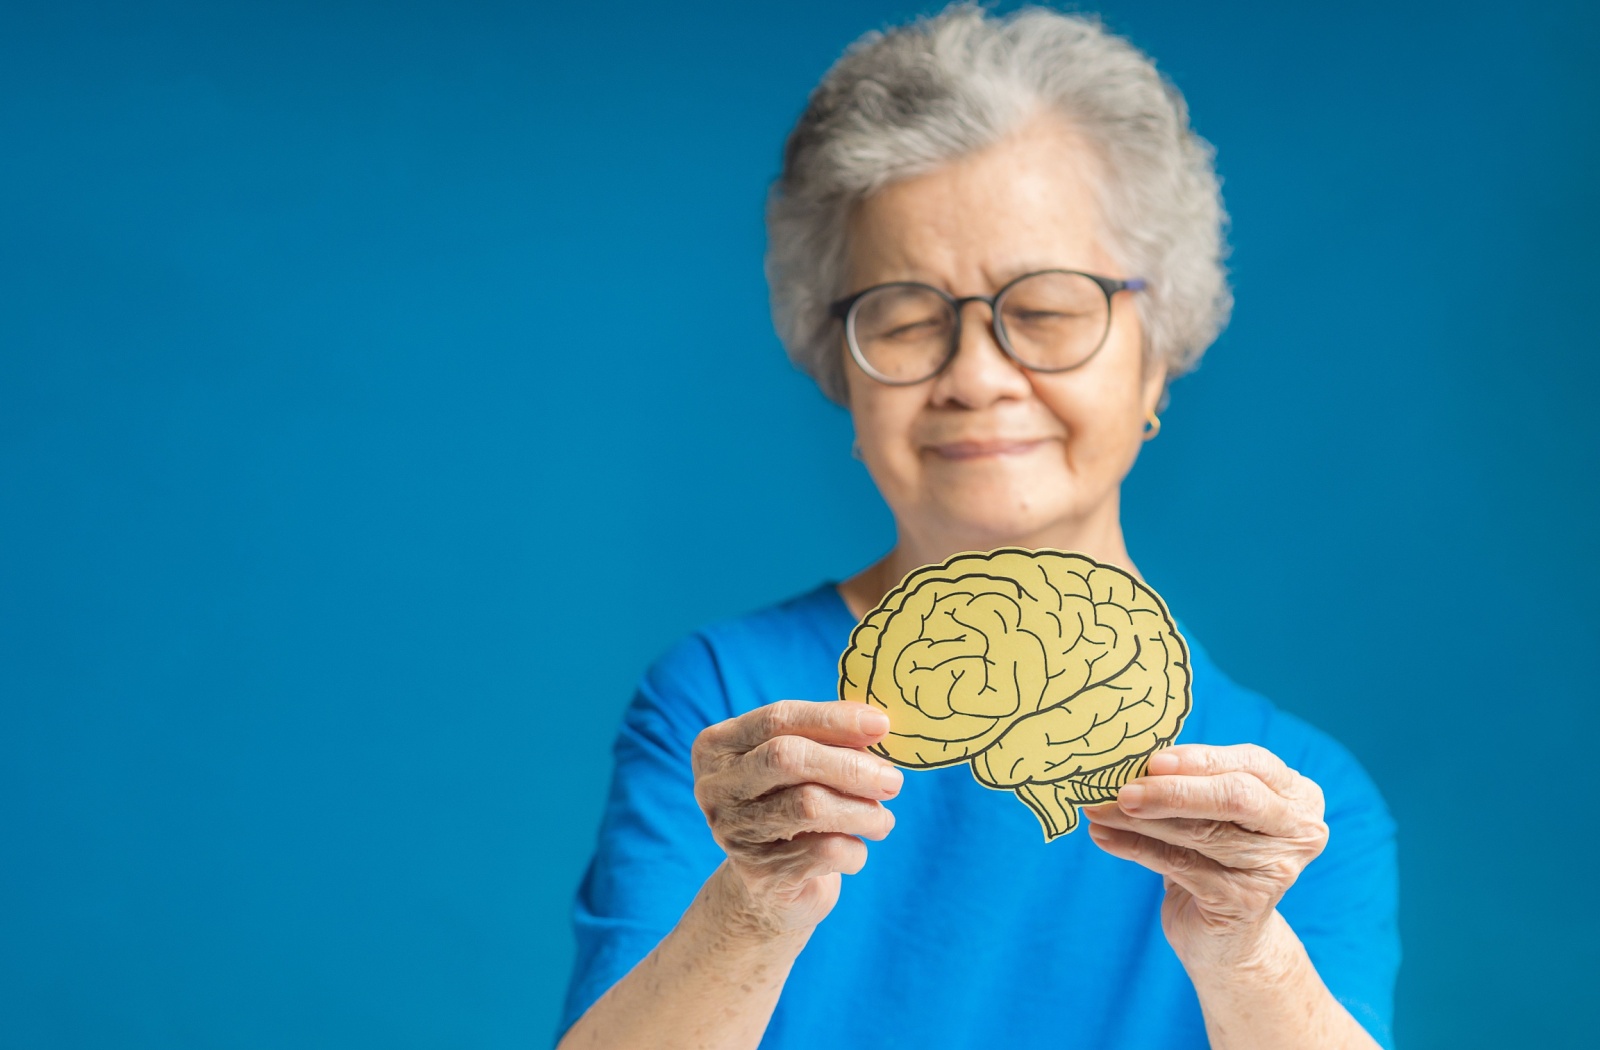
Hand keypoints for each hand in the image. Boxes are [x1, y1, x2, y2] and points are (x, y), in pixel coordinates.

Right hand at [691, 700, 901, 935]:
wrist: (768, 889)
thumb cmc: (788, 808)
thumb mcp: (798, 768)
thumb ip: (826, 743)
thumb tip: (875, 729)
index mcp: (718, 747)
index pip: (777, 718)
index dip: (833, 718)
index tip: (881, 725)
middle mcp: (716, 787)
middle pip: (787, 758)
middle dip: (850, 766)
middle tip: (893, 780)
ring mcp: (733, 832)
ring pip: (810, 806)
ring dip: (863, 811)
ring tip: (883, 819)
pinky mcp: (760, 874)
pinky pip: (825, 851)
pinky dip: (855, 850)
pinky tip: (856, 850)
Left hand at [1083, 744, 1327, 972]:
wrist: (1226, 937)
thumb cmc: (1215, 857)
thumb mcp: (1212, 813)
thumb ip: (1191, 784)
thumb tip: (1130, 759)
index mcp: (1297, 796)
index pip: (1252, 764)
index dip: (1202, 760)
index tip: (1153, 761)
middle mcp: (1297, 830)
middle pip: (1234, 798)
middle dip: (1173, 791)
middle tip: (1122, 790)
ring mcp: (1274, 869)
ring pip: (1199, 832)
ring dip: (1140, 820)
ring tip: (1097, 810)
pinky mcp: (1243, 902)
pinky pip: (1178, 864)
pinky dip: (1134, 847)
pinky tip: (1104, 837)